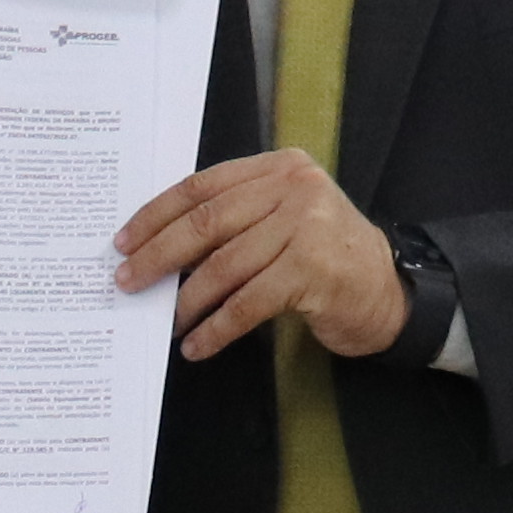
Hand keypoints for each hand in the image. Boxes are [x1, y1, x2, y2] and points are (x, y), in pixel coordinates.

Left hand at [117, 151, 408, 363]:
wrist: (388, 293)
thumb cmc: (324, 258)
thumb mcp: (283, 219)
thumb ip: (235, 219)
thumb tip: (159, 249)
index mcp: (279, 167)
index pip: (202, 187)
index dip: (157, 215)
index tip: (125, 242)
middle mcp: (294, 188)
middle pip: (207, 223)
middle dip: (159, 256)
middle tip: (128, 281)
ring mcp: (307, 227)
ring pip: (224, 266)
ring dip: (186, 301)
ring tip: (166, 322)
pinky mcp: (314, 271)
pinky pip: (248, 303)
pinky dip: (217, 328)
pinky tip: (198, 344)